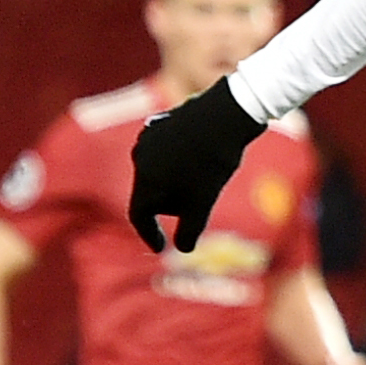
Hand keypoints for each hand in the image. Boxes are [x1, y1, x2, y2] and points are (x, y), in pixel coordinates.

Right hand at [128, 80, 264, 253]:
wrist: (225, 114)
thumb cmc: (213, 162)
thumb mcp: (204, 202)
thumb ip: (191, 229)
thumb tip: (183, 250)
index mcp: (144, 180)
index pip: (139, 216)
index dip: (150, 235)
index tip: (161, 248)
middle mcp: (139, 159)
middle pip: (151, 194)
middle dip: (173, 205)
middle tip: (200, 206)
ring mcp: (148, 138)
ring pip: (159, 172)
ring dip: (177, 183)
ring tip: (204, 179)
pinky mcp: (161, 123)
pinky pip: (167, 153)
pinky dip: (181, 163)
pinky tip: (201, 159)